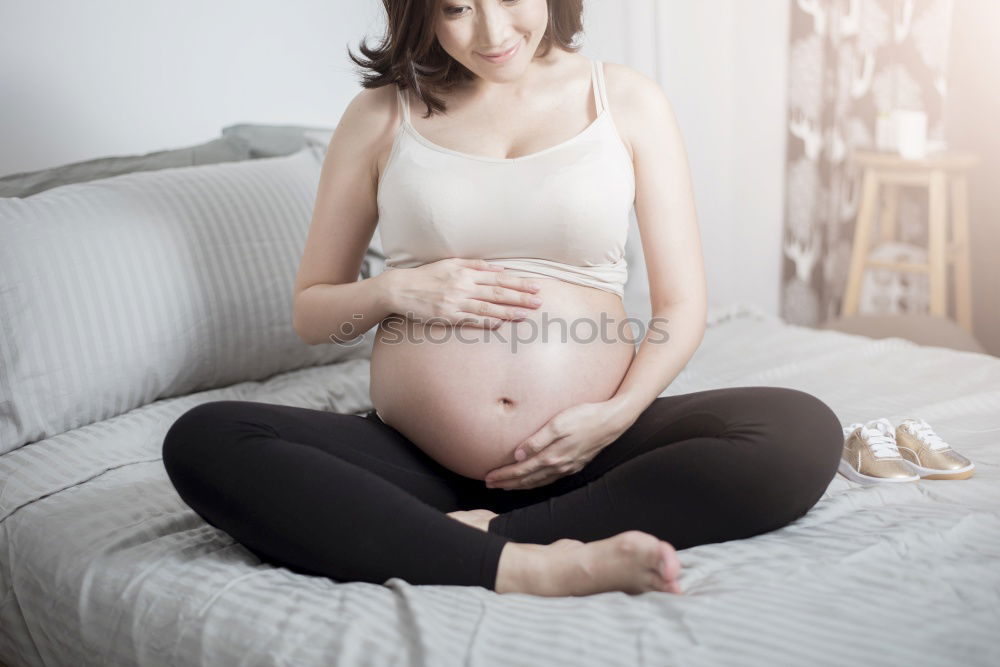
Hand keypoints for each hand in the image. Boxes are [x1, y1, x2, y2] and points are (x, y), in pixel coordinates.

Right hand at [387, 258, 542, 328]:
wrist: (400, 289)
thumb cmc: (426, 276)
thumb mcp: (449, 263)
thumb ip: (474, 265)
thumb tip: (498, 268)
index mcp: (465, 272)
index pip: (499, 278)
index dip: (519, 283)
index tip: (535, 286)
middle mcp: (463, 286)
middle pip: (498, 292)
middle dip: (521, 296)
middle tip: (539, 301)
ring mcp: (456, 302)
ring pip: (489, 307)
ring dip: (509, 310)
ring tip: (527, 313)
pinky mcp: (448, 316)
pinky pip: (472, 319)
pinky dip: (488, 321)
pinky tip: (502, 323)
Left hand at [484, 401, 629, 489]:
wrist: (612, 422)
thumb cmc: (584, 417)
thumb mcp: (558, 423)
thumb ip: (537, 440)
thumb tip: (518, 456)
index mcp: (552, 457)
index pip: (521, 471)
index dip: (504, 476)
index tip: (488, 478)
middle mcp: (559, 466)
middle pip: (527, 480)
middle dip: (507, 483)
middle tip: (490, 485)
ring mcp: (568, 468)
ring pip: (538, 482)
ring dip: (520, 485)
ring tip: (506, 486)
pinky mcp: (575, 465)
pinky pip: (549, 479)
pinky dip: (536, 482)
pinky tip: (532, 480)